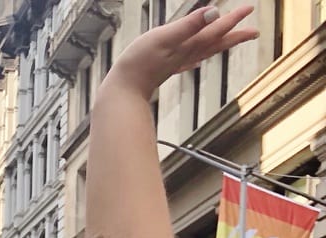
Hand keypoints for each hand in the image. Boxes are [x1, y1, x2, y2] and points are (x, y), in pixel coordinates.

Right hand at [107, 5, 256, 99]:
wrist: (122, 90)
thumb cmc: (139, 63)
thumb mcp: (164, 36)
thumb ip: (188, 25)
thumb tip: (213, 13)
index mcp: (188, 45)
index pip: (216, 29)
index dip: (233, 19)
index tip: (249, 8)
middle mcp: (187, 54)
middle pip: (216, 43)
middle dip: (235, 36)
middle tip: (253, 32)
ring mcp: (178, 63)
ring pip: (205, 52)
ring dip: (220, 45)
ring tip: (231, 41)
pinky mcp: (167, 68)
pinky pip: (189, 62)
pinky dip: (198, 59)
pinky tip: (198, 61)